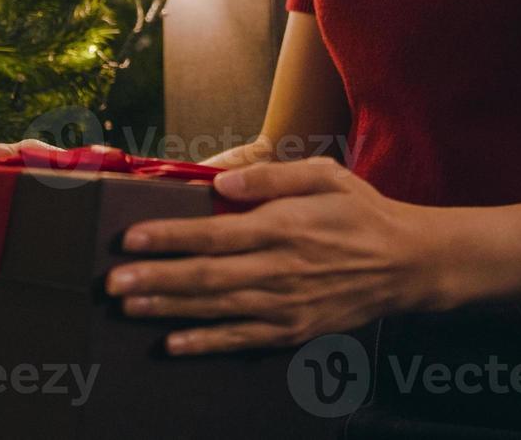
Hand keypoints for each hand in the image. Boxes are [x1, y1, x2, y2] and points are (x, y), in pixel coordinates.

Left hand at [102, 157, 443, 355]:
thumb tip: (221, 186)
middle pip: (207, 277)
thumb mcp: (325, 176)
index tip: (131, 238)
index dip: (169, 237)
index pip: (214, 235)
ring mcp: (286, 305)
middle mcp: (281, 269)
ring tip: (128, 306)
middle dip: (155, 279)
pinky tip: (173, 342)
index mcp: (285, 227)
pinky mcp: (294, 329)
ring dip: (169, 308)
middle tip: (113, 281)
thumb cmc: (362, 212)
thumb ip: (273, 178)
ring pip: (216, 309)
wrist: (408, 264)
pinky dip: (206, 342)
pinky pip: (242, 339)